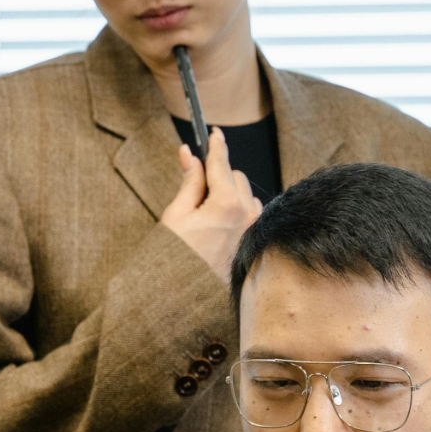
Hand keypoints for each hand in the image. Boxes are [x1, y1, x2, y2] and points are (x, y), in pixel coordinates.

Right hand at [160, 127, 261, 281]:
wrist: (183, 298)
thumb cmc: (174, 258)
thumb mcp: (176, 214)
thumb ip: (189, 181)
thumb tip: (189, 154)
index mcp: (227, 203)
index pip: (221, 163)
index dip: (216, 145)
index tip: (214, 133)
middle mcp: (247, 214)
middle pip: (235, 176)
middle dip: (218, 175)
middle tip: (196, 188)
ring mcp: (254, 228)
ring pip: (245, 195)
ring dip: (229, 193)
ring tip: (206, 212)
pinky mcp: (256, 241)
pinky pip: (251, 213)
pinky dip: (239, 210)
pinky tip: (221, 223)